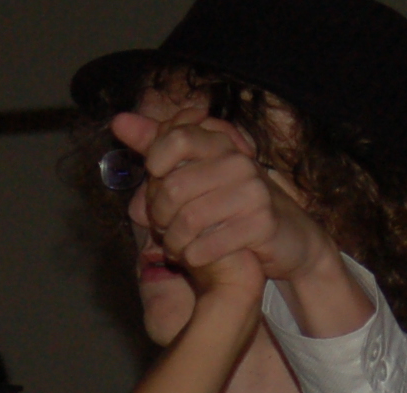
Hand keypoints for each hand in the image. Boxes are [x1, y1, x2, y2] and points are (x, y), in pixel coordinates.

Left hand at [110, 106, 332, 286]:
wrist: (288, 237)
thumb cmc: (234, 203)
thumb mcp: (199, 170)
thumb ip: (159, 144)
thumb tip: (119, 121)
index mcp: (221, 144)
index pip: (176, 137)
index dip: (156, 161)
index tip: (155, 180)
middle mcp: (237, 162)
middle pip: (174, 186)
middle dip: (159, 215)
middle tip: (162, 228)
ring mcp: (252, 192)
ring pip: (188, 219)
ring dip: (174, 241)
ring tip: (176, 246)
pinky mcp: (260, 224)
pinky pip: (207, 244)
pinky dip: (193, 256)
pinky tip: (194, 257)